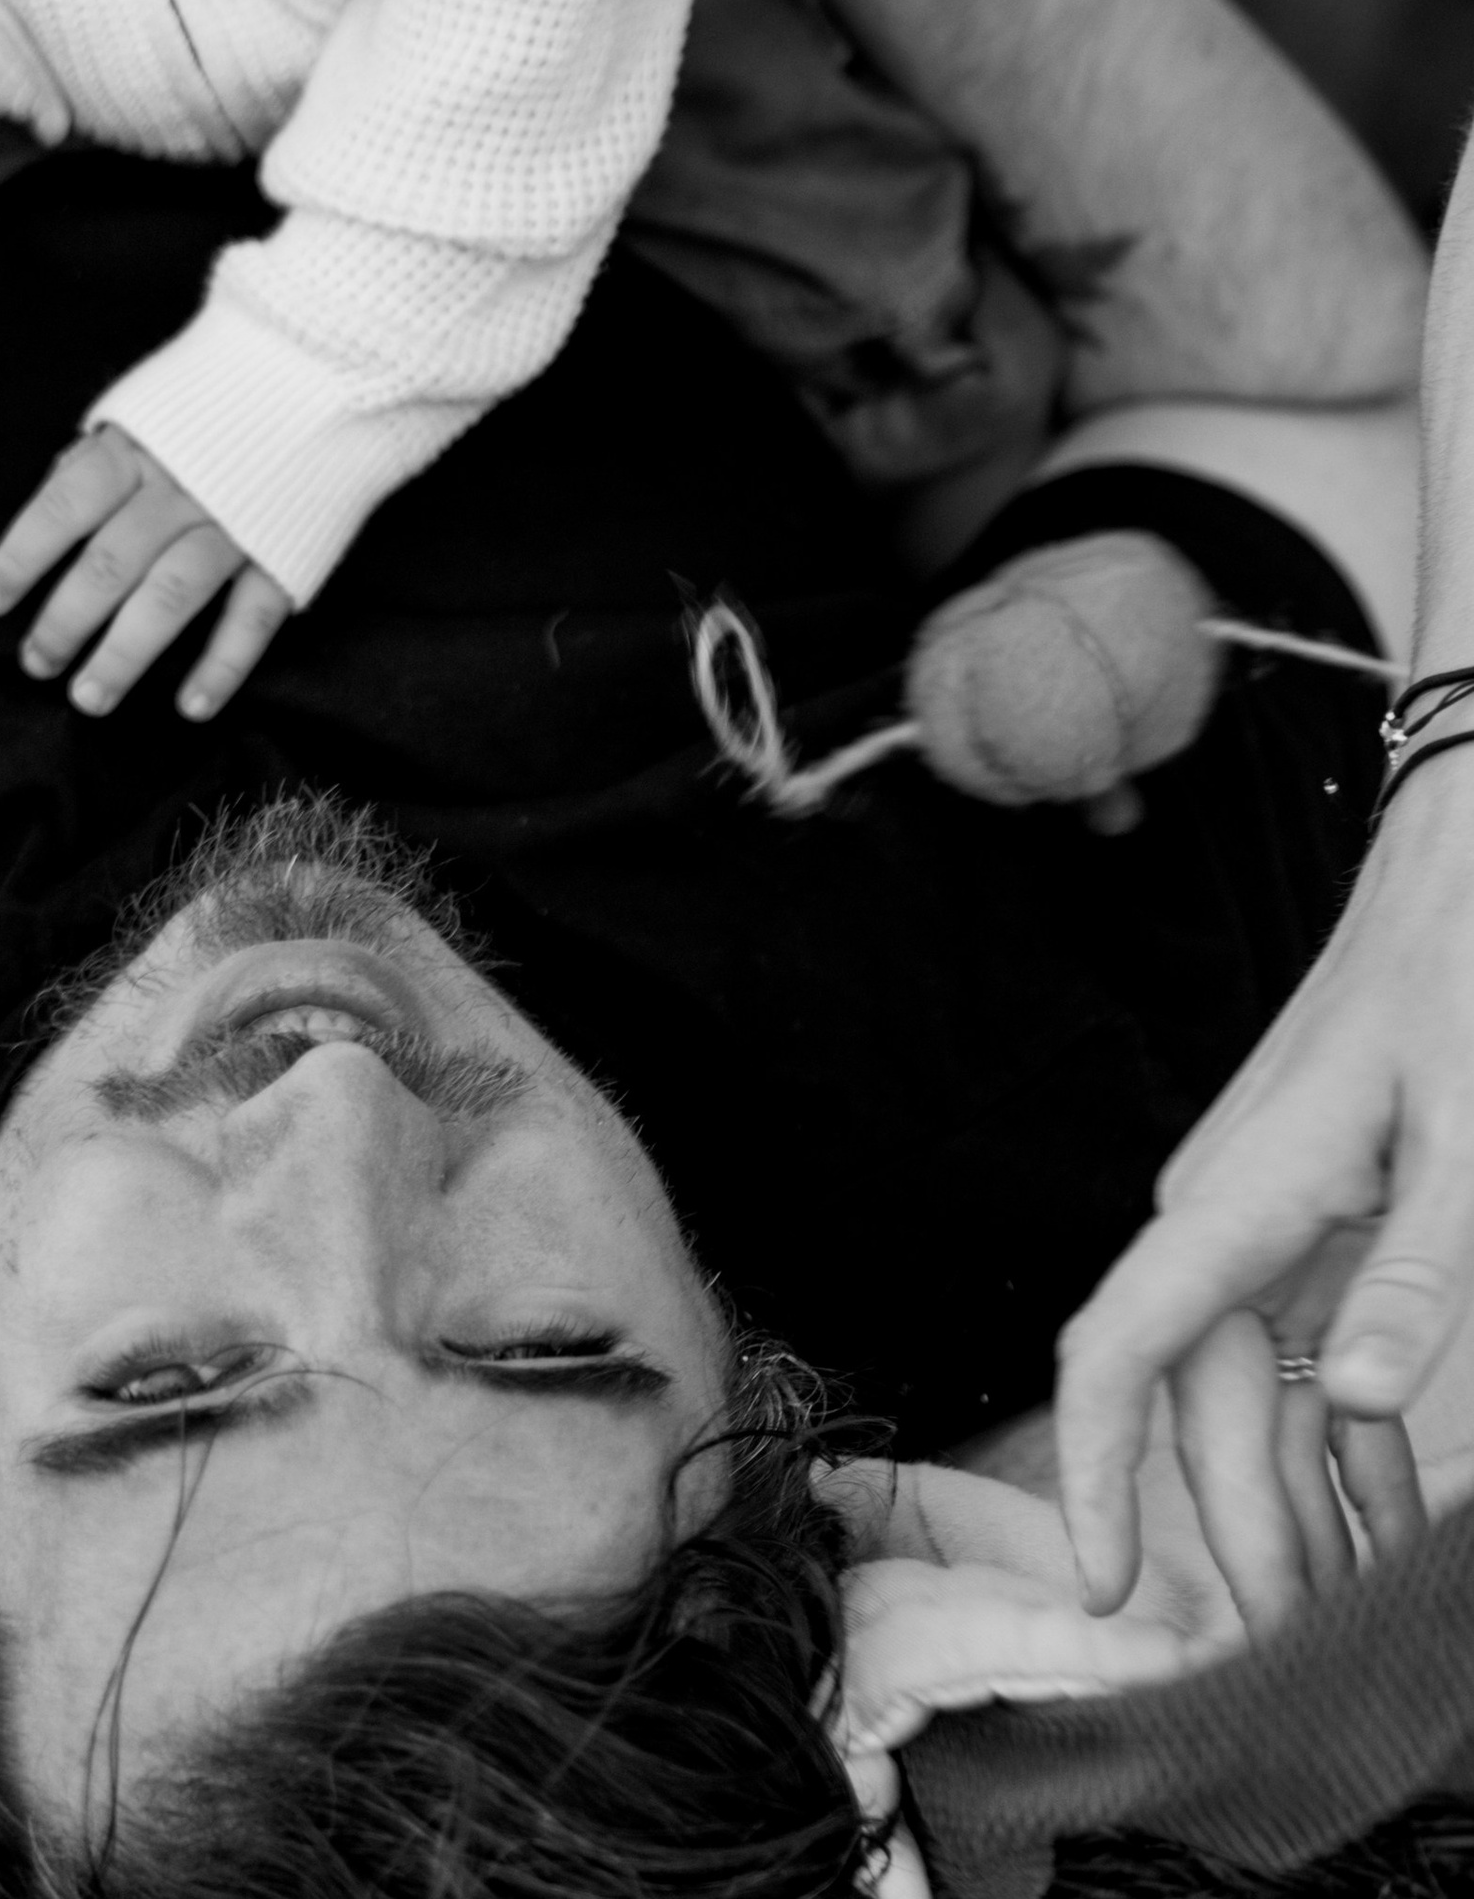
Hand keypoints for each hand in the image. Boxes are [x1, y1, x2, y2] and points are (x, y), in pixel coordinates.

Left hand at [0, 424, 292, 718]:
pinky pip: (250, 618)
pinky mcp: (283, 553)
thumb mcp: (145, 408)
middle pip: (109, 564)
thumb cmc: (215, 400)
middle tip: (36, 663)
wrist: (323, 375)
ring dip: (125, 654)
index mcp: (136, 450)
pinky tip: (190, 705)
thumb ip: (99, 454)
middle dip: (64, 621)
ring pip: (169, 598)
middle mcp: (179, 490)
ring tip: (89, 698)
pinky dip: (222, 666)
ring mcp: (234, 524)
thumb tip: (53, 493)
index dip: (22, 556)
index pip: (64, 506)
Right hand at [1055, 757, 1473, 1610]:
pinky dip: (1344, 1446)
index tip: (1105, 1591)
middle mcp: (1226, 1212)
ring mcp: (1265, 1214)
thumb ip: (1415, 1272)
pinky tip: (1386, 1526)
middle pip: (1198, 1404)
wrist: (1461, 866)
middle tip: (1296, 1660)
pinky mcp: (1310, 1213)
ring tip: (1344, 1620)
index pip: (1120, 1352)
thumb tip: (1352, 1399)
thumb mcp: (1470, 1138)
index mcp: (1240, 1195)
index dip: (1091, 1473)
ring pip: (1250, 1392)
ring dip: (1294, 1503)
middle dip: (1239, 1535)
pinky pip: (1303, 1353)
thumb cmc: (1463, 982)